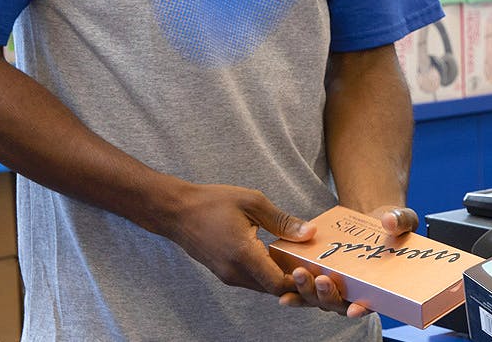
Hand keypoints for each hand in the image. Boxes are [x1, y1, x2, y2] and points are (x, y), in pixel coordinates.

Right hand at [159, 182, 311, 297]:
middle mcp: (234, 272)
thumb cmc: (212, 202)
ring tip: (300, 261)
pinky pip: (252, 280)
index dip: (300, 280)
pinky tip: (279, 258)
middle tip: (314, 267)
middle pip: (273, 288)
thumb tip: (310, 232)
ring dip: (280, 278)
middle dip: (294, 282)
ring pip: (262, 286)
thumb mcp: (253, 202)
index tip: (316, 269)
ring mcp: (227, 275)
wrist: (175, 211)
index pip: (278, 282)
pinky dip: (267, 274)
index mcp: (243, 254)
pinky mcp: (224, 273)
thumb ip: (283, 221)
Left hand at [279, 204, 419, 316]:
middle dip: (328, 295)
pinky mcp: (321, 277)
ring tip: (299, 274)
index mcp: (380, 285)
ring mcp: (337, 286)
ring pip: (319, 298)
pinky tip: (283, 293)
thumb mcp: (403, 220)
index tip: (354, 309)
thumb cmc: (395, 226)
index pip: (371, 304)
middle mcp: (356, 292)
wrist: (378, 221)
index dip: (362, 309)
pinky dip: (295, 293)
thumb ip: (401, 221)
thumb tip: (390, 222)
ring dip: (307, 291)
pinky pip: (306, 289)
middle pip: (339, 303)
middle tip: (322, 280)